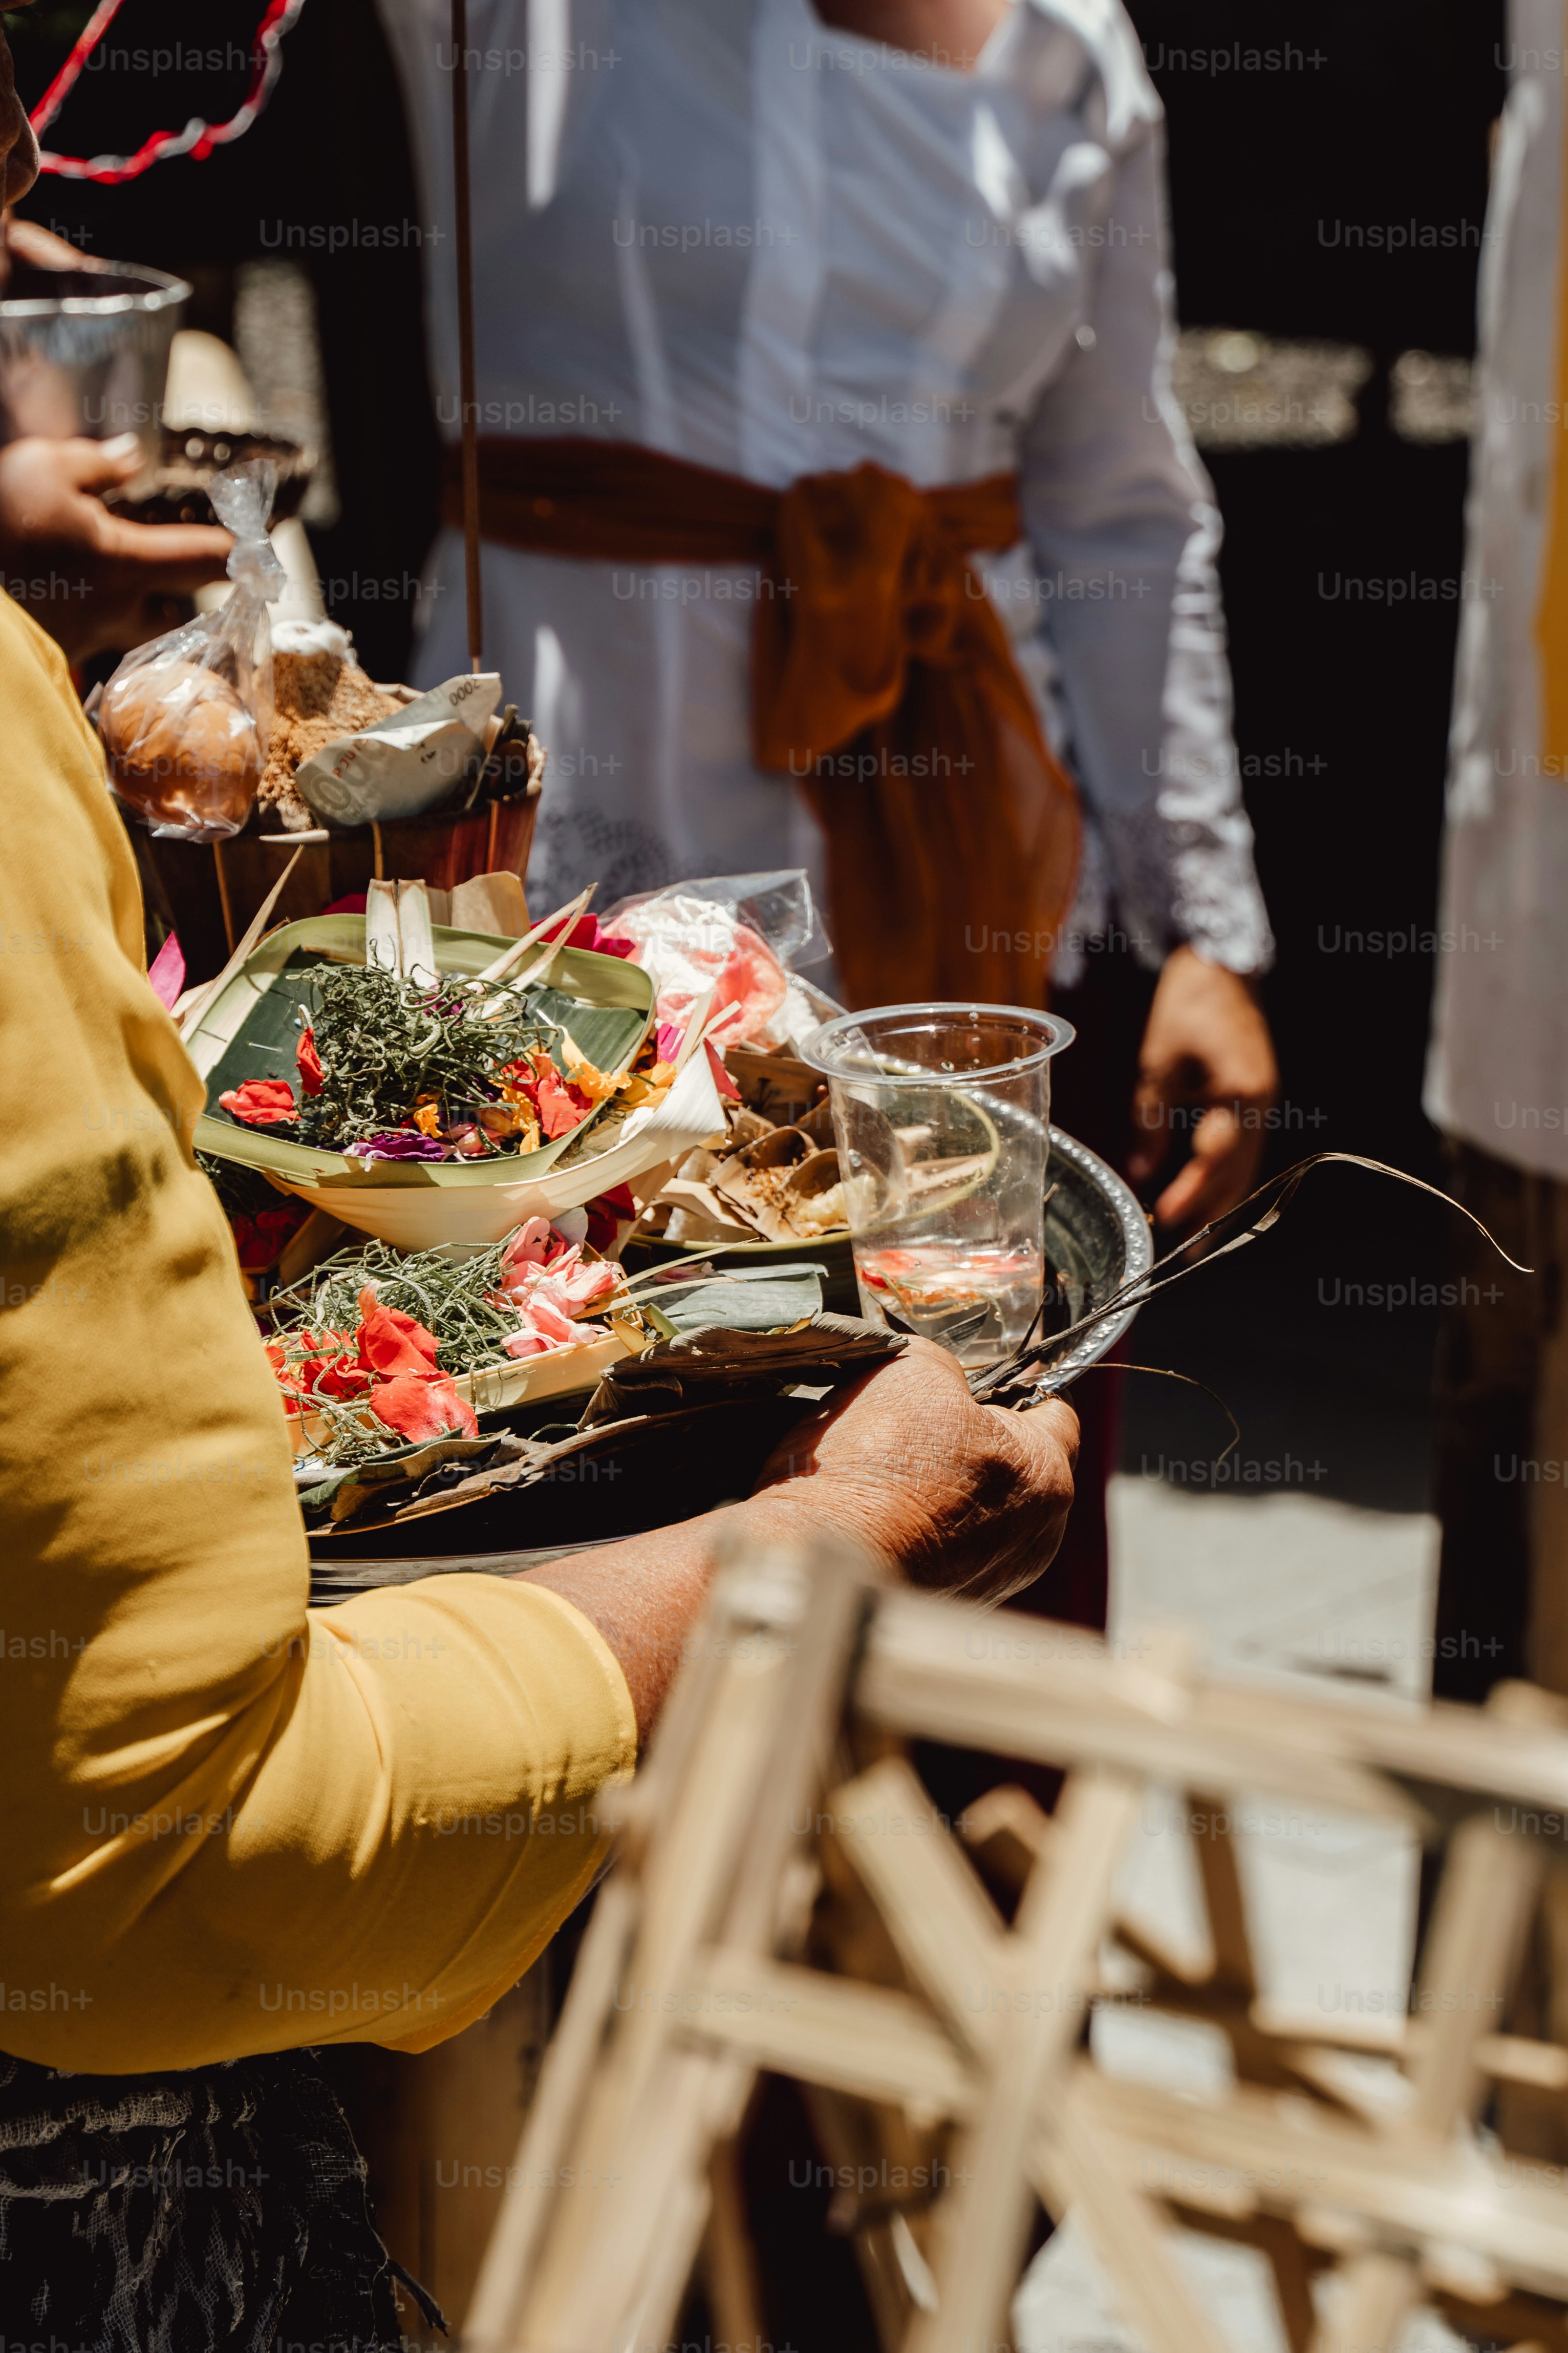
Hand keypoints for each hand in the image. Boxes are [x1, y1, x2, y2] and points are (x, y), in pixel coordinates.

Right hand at [0, 434, 232, 661]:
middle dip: (179, 597)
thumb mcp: (39, 468)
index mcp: (128, 563)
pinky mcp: (55, 650)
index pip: (208, 559)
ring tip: (108, 578)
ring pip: (130, 630)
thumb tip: (131, 458)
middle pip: (176, 616)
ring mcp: (85, 639)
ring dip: (132, 609)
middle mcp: (117, 611)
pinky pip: (87, 635)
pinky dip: (86, 614)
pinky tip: (65, 590)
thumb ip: (93, 463)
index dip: (239, 551)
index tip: (255, 546)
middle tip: (167, 568)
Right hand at [755, 1336, 1078, 1604]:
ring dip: (945, 1490)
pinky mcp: (949, 1605)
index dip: (1017, 1384)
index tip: (983, 1377)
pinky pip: (946, 1551)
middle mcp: (1035, 1538)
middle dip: (974, 1440)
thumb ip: (943, 1364)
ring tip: (890, 1471)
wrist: (817, 1559)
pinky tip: (879, 1512)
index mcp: (1046, 1475)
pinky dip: (920, 1529)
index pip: (1056, 1413)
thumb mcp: (911, 1371)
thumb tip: (937, 1374)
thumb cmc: (875, 1468)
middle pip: (1018, 1467)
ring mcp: (993, 1580)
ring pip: (980, 1513)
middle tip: (922, 1421)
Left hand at [1128, 944, 1278, 1230]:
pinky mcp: (1259, 1099)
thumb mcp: (1157, 1063)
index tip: (1167, 1217)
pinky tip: (1213, 1200)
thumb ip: (1149, 1119)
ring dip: (1225, 1204)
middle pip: (1239, 1172)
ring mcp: (1265, 1102)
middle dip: (1212, 1213)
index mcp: (1239, 1092)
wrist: (1224, 967)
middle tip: (1187, 1255)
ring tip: (1200, 1243)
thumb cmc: (1188, 1006)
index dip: (1191, 1191)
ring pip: (1248, 1167)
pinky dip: (1230, 1179)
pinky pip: (1248, 1150)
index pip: (1215, 1156)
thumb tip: (1137, 1171)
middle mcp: (1260, 1103)